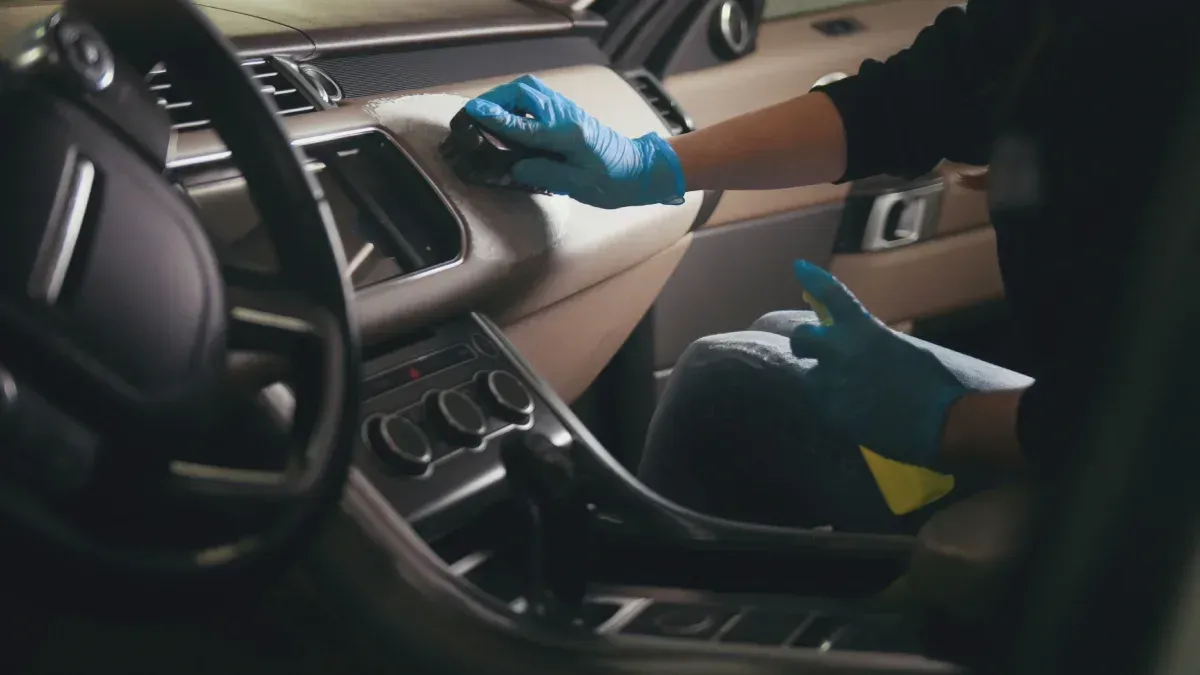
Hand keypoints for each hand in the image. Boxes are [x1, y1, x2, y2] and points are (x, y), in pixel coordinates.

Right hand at [463, 74, 685, 208]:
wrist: (642, 171)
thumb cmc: (615, 182)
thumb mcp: (580, 186)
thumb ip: (545, 174)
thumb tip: (516, 166)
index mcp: (569, 134)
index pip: (525, 125)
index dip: (497, 120)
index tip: (474, 114)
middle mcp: (568, 116)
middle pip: (526, 92)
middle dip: (497, 99)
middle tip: (476, 113)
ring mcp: (569, 111)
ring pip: (532, 90)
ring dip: (507, 97)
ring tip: (489, 112)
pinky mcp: (570, 113)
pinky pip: (539, 98)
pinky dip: (518, 102)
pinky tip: (510, 116)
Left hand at [789, 261, 969, 469]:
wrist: (940, 421)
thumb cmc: (930, 382)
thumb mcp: (899, 347)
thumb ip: (868, 340)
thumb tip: (849, 340)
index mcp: (863, 329)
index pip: (832, 295)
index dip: (814, 280)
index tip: (800, 268)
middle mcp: (840, 351)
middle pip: (800, 338)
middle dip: (804, 344)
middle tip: (812, 352)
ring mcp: (832, 383)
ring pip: (811, 379)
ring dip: (824, 383)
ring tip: (852, 395)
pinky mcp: (831, 413)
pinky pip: (822, 407)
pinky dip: (835, 408)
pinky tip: (858, 414)